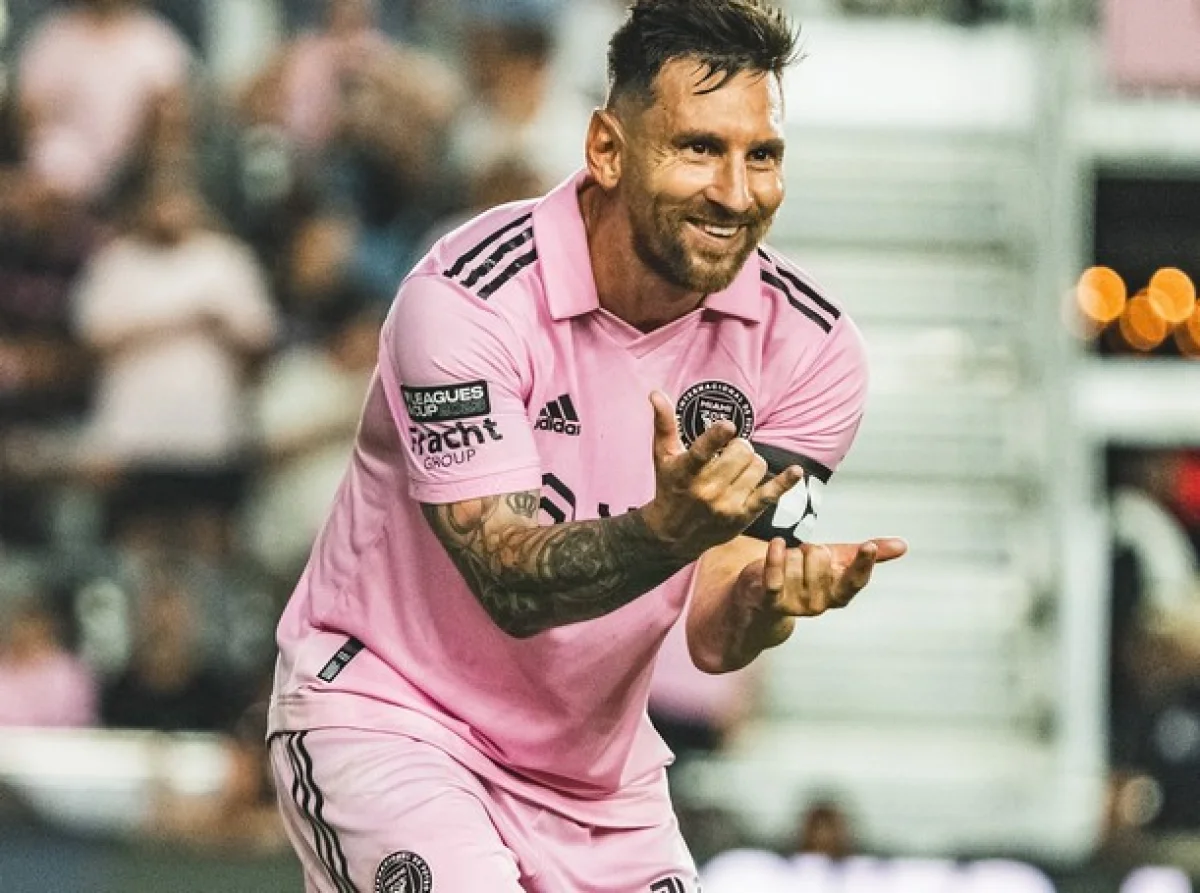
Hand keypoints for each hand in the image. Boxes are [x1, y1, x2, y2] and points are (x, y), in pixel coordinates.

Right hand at [640, 390, 802, 558]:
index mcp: (686, 472)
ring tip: (737, 468)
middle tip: (730, 452)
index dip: (717, 436)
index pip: (702, 452)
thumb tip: (656, 393)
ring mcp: (727, 504)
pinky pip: (770, 494)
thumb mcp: (662, 457)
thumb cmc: (670, 488)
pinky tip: (795, 471)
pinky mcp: (743, 515)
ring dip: (751, 462)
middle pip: (740, 452)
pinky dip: (785, 482)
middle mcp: (707, 490)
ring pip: (757, 466)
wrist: (673, 535)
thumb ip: (664, 424)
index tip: (728, 426)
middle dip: (739, 446)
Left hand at [743, 536, 907, 617]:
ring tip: (788, 563)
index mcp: (840, 594)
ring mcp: (796, 605)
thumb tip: (903, 545)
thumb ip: (868, 555)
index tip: (868, 546)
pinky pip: (777, 575)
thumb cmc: (806, 573)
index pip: (856, 580)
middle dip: (810, 548)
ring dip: (791, 553)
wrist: (765, 593)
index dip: (863, 564)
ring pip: (798, 559)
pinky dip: (776, 556)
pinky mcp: (772, 601)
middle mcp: (821, 604)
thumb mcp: (838, 562)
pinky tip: (777, 543)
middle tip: (804, 556)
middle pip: (820, 558)